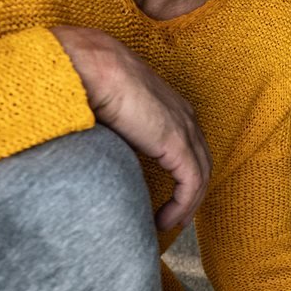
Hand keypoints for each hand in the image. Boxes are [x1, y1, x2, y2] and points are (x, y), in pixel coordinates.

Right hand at [51, 25, 210, 230]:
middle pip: (201, 163)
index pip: (189, 147)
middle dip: (191, 194)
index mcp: (172, 107)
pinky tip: (165, 220)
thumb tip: (108, 156)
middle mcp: (184, 116)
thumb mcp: (110, 115)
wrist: (89, 66)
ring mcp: (184, 128)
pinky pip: (191, 183)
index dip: (183, 175)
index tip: (169, 198)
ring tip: (168, 224)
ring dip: (187, 206)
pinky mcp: (177, 142)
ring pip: (200, 176)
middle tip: (173, 217)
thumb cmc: (89, 82)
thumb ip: (120, 135)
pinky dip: (182, 206)